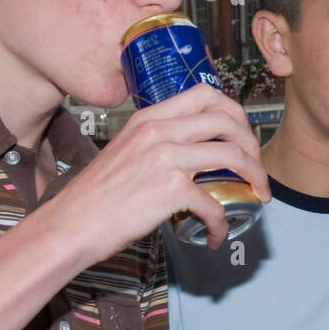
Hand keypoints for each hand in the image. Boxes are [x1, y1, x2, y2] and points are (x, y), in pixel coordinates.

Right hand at [49, 83, 269, 261]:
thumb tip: (191, 153)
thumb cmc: (96, 197)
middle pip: (227, 120)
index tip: (242, 135)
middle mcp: (159, 131)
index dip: (234, 112)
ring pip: (232, 155)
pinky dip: (221, 223)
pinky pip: (214, 203)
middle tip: (257, 169)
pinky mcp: (169, 190)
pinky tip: (215, 235)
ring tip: (258, 196)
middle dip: (253, 144)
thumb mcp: (125, 151)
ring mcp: (165, 158)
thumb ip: (156, 143)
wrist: (70, 225)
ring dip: (255, 177)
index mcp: (148, 118)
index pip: (205, 94)